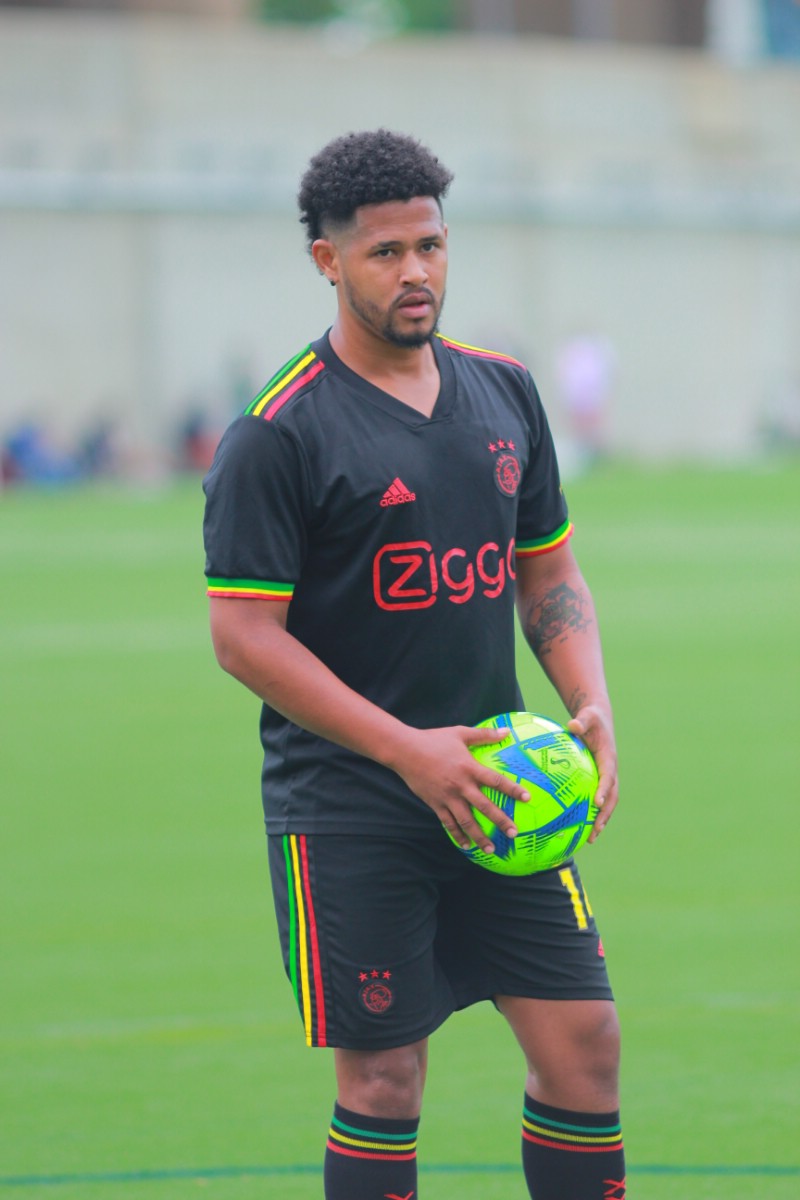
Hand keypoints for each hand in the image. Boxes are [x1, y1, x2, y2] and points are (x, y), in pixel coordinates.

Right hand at [391, 725, 529, 853]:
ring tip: (491, 849)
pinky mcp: (435, 804)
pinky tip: (466, 846)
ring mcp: (447, 797)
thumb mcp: (460, 733)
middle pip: (484, 806)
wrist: (405, 751)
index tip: (527, 798)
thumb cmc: (434, 740)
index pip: (495, 781)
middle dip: (500, 821)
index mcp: (469, 768)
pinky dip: (457, 835)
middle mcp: (460, 785)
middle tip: (513, 833)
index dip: (512, 789)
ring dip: (479, 836)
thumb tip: (506, 731)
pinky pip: (448, 823)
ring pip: (466, 821)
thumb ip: (484, 734)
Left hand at [567, 706, 617, 841]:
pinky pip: (598, 799)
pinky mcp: (600, 780)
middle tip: (594, 831)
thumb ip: (581, 721)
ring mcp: (607, 777)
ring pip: (608, 803)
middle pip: (612, 797)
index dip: (604, 789)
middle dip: (605, 815)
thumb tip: (572, 725)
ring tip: (590, 838)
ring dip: (601, 820)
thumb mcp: (587, 716)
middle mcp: (611, 771)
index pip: (608, 776)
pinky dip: (592, 813)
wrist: (599, 720)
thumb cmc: (591, 718)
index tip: (596, 802)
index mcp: (608, 758)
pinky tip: (579, 827)